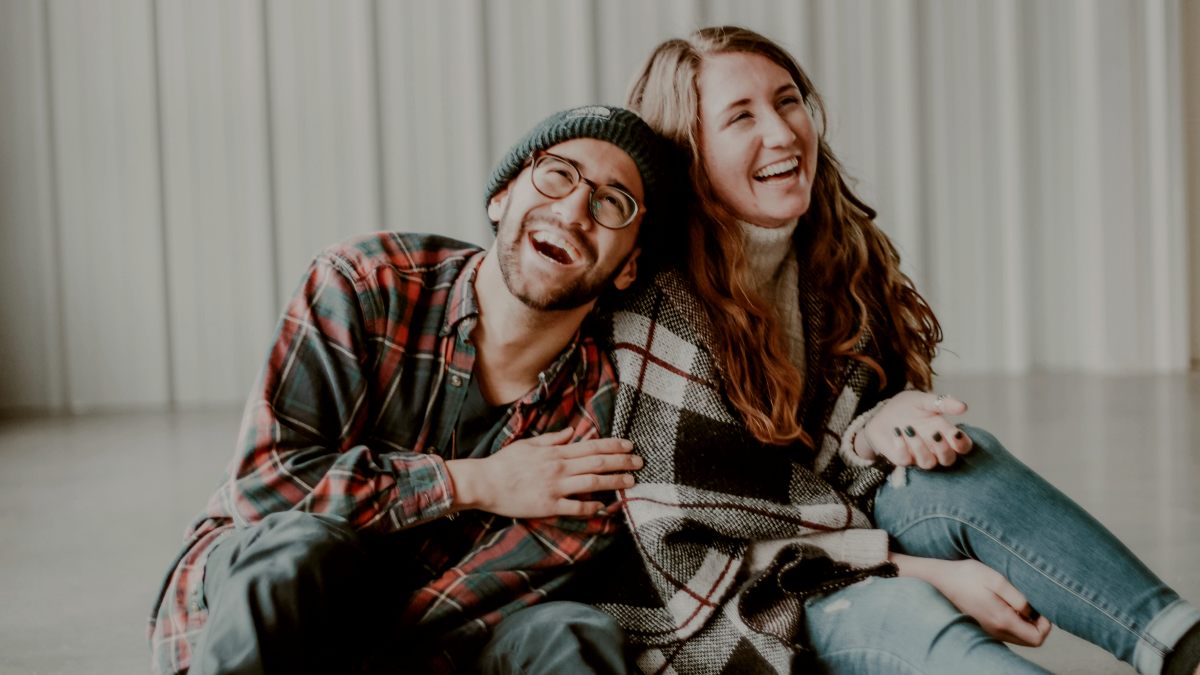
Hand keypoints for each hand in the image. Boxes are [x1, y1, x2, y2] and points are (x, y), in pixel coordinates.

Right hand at [445, 427, 640, 517]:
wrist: (485, 483)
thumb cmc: (504, 463)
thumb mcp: (529, 444)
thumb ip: (553, 439)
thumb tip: (572, 432)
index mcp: (555, 452)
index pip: (591, 446)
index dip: (613, 446)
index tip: (629, 446)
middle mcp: (559, 468)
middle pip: (597, 463)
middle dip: (621, 462)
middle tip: (640, 462)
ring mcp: (555, 487)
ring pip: (592, 483)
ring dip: (614, 482)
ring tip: (631, 482)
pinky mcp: (548, 506)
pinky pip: (575, 507)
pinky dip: (591, 507)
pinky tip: (603, 507)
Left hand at [861, 390, 972, 467]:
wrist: (881, 412)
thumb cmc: (908, 407)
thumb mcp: (924, 400)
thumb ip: (942, 403)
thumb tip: (964, 406)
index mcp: (945, 433)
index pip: (962, 446)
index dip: (963, 444)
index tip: (956, 434)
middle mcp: (934, 448)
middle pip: (949, 459)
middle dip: (944, 449)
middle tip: (935, 433)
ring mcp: (919, 455)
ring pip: (928, 463)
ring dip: (920, 448)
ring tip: (909, 429)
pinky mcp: (902, 458)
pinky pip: (905, 460)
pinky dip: (901, 447)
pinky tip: (897, 432)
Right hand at [893, 553, 1051, 646]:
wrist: (940, 579)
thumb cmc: (967, 575)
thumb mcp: (995, 579)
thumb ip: (1017, 598)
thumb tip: (1034, 612)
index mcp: (1001, 619)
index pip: (1038, 638)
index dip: (1047, 624)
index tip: (1042, 606)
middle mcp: (996, 630)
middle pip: (1031, 640)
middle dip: (1040, 625)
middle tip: (1035, 604)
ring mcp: (989, 630)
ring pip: (1021, 637)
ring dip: (1028, 623)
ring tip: (1021, 601)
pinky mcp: (985, 626)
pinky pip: (1009, 632)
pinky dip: (1016, 622)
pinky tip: (1009, 604)